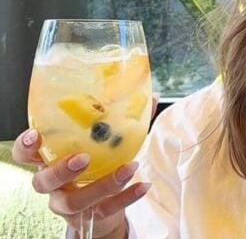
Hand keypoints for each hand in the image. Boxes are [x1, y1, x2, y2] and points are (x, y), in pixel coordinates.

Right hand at [11, 95, 158, 237]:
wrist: (105, 209)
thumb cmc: (101, 168)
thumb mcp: (107, 146)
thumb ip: (125, 122)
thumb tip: (151, 97)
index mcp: (52, 161)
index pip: (26, 155)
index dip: (25, 147)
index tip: (35, 135)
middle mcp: (54, 185)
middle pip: (43, 181)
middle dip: (61, 170)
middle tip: (83, 158)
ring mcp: (69, 204)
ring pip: (74, 201)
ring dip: (103, 184)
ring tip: (129, 168)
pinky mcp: (89, 218)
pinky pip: (105, 210)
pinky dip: (126, 197)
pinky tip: (143, 185)